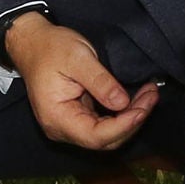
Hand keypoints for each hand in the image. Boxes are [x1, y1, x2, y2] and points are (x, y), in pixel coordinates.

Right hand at [9, 16, 159, 149]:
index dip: (123, 126)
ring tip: (148, 94)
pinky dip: (122, 115)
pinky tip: (136, 99)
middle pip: (104, 140)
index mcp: (56, 117)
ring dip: (130, 118)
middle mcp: (61, 129)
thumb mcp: (78, 58)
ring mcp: (69, 126)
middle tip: (151, 95)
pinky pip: (103, 126)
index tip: (144, 107)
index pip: (96, 136)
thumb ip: (100, 82)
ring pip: (106, 136)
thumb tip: (123, 103)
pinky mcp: (77, 119)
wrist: (33, 43)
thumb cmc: (51, 48)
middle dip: (132, 121)